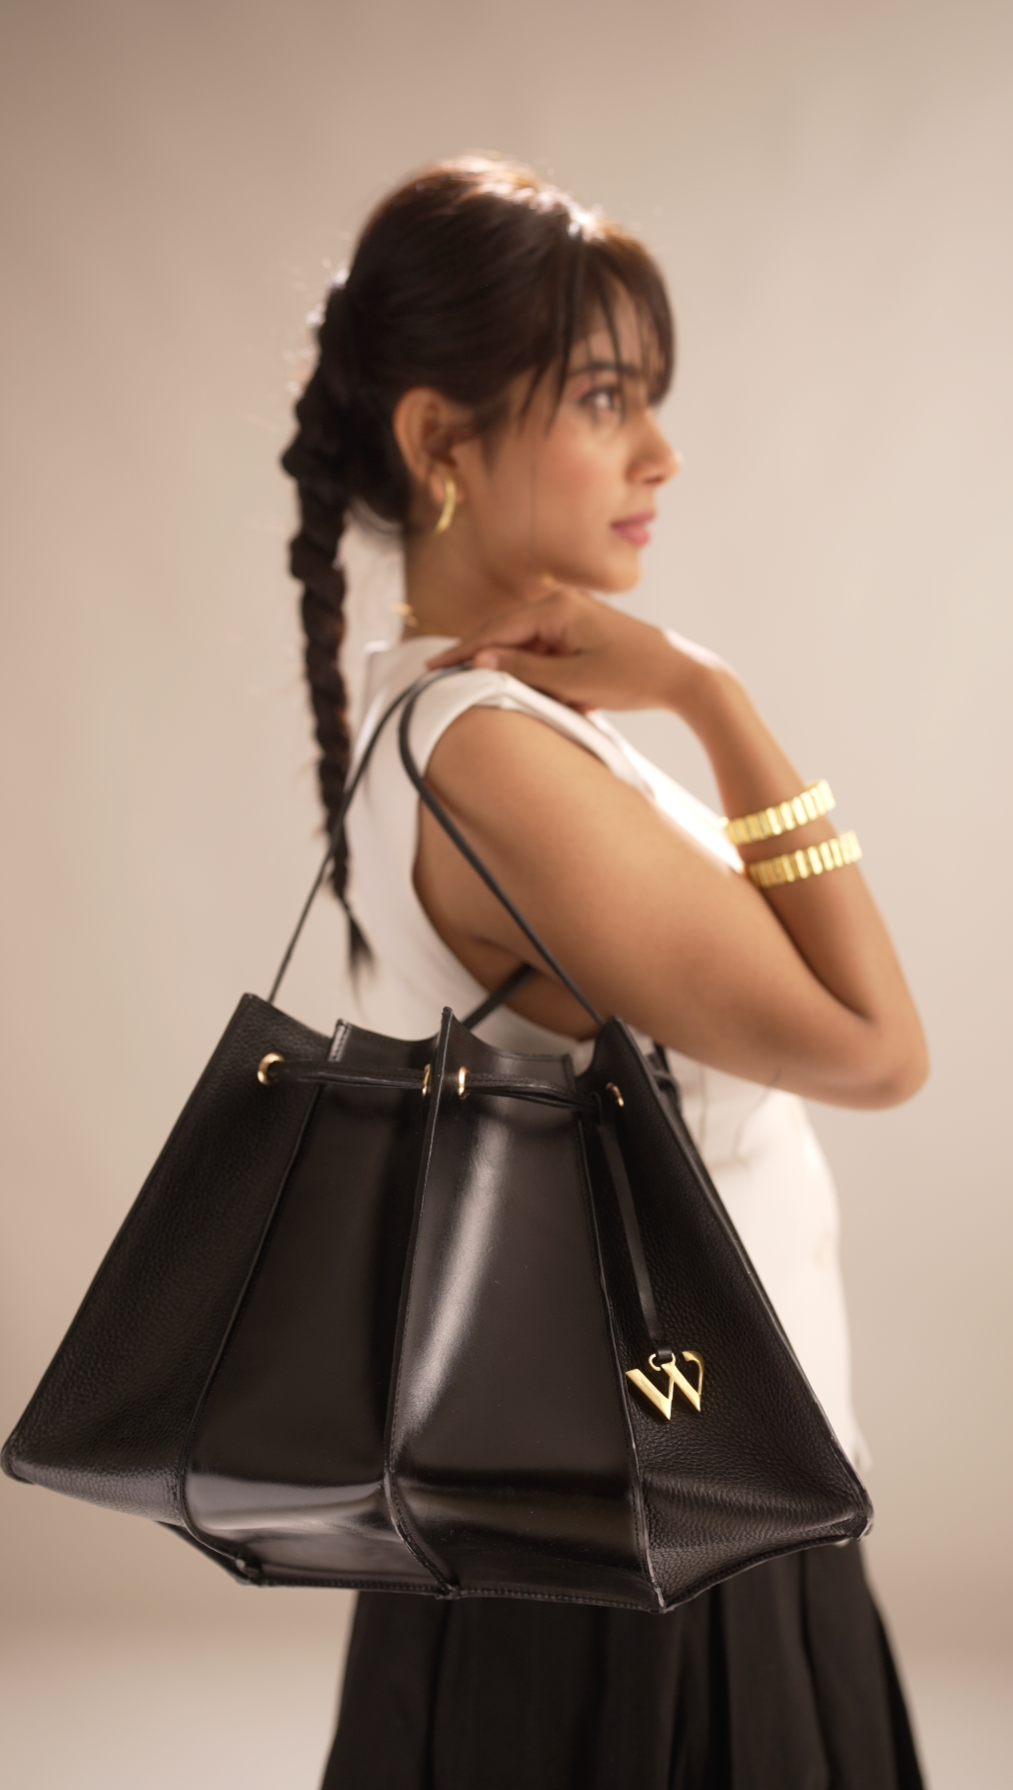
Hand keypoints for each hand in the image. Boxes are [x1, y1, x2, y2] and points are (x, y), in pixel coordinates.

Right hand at [425, 585, 725, 714]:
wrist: (684, 676)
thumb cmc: (634, 676)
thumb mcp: (574, 681)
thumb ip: (525, 669)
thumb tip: (481, 660)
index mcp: (558, 607)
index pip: (496, 630)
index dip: (462, 650)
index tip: (433, 666)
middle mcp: (564, 603)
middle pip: (506, 632)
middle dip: (477, 656)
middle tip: (442, 674)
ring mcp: (575, 616)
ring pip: (527, 644)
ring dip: (513, 669)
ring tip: (483, 689)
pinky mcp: (585, 632)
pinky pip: (548, 651)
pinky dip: (538, 671)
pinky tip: (535, 693)